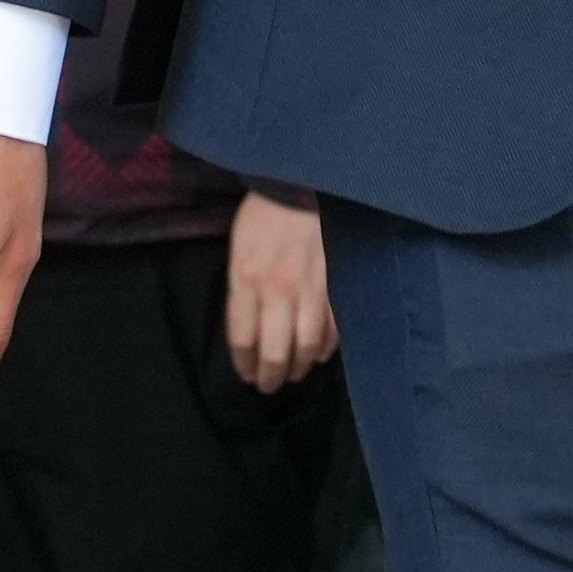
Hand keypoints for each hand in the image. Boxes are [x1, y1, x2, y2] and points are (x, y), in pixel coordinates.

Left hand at [223, 193, 340, 393]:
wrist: (300, 185)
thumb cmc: (262, 216)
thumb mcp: (238, 251)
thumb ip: (242, 289)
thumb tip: (249, 327)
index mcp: (247, 281)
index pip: (243, 338)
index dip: (245, 363)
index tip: (247, 376)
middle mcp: (278, 290)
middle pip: (274, 348)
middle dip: (271, 374)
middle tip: (270, 387)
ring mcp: (310, 287)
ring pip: (305, 342)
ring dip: (299, 364)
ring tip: (295, 374)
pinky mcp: (334, 281)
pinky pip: (333, 323)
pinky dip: (326, 344)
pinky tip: (319, 354)